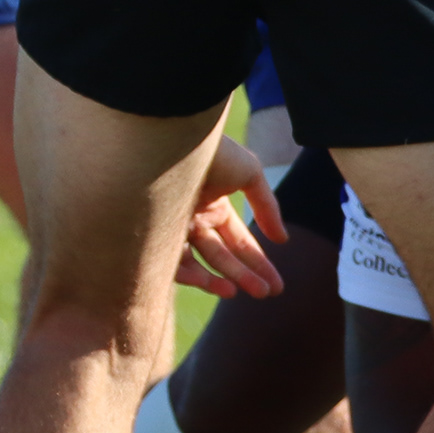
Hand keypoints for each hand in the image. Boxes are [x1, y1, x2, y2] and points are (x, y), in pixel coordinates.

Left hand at [173, 134, 282, 299]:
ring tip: (238, 293)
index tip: (276, 285)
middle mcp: (193, 221)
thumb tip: (282, 239)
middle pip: (222, 256)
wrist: (171, 138)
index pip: (239, 241)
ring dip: (221, 281)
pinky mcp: (150, 237)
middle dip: (246, 276)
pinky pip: (172, 265)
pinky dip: (195, 278)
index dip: (258, 262)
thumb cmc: (212, 151)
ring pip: (198, 265)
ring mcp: (172, 230)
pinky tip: (219, 285)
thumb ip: (267, 207)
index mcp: (214, 206)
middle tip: (267, 294)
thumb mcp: (249, 173)